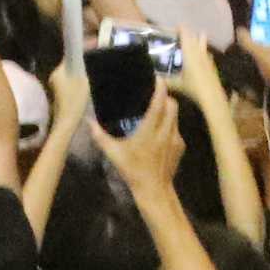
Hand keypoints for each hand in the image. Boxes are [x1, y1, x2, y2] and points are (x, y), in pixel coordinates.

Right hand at [95, 85, 188, 201]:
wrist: (154, 190)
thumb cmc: (133, 170)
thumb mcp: (114, 154)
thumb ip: (100, 137)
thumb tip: (89, 122)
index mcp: (150, 130)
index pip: (159, 103)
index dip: (160, 88)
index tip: (158, 78)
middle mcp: (166, 131)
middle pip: (172, 105)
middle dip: (166, 97)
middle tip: (156, 94)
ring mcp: (176, 139)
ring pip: (176, 116)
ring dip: (169, 110)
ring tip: (158, 110)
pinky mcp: (181, 147)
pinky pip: (177, 129)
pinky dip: (170, 125)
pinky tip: (161, 131)